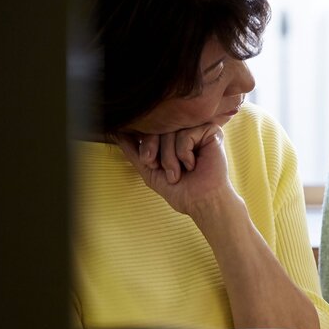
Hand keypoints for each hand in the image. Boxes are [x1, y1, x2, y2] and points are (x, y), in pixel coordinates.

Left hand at [116, 124, 237, 217]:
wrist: (202, 202)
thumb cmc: (181, 190)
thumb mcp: (150, 170)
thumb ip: (134, 151)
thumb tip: (116, 132)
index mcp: (174, 137)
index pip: (152, 128)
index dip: (146, 145)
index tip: (151, 164)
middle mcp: (187, 130)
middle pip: (160, 126)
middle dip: (155, 150)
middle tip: (159, 168)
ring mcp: (199, 130)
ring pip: (172, 131)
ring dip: (170, 157)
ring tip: (179, 172)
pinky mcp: (212, 132)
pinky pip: (187, 134)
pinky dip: (184, 154)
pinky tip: (193, 165)